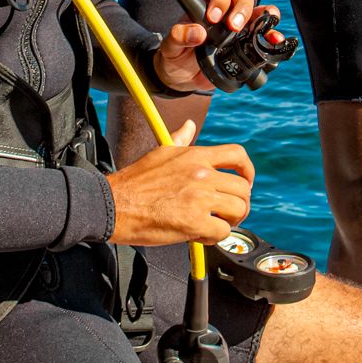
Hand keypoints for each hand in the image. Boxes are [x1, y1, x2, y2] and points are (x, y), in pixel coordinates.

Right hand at [105, 119, 254, 245]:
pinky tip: (200, 235)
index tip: (246, 182)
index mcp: (195, 156)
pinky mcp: (194, 222)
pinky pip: (222, 232)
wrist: (113, 205)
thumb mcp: (160, 152)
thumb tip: (189, 125)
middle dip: (241, 203)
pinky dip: (214, 237)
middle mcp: (201, 174)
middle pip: (243, 188)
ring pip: (238, 210)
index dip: (248, 170)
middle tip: (229, 213)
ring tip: (215, 224)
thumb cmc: (134, 182)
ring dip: (230, 221)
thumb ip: (181, 140)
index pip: (237, 155)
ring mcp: (199, 198)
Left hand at [151, 0, 282, 92]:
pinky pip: (265, 36)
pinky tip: (274, 41)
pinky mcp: (247, 45)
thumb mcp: (169, 47)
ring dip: (265, 17)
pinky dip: (273, 36)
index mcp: (206, 5)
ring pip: (259, 12)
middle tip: (233, 28)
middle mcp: (226, 12)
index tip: (213, 18)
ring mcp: (240, 28)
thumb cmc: (175, 55)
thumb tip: (197, 32)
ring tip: (263, 30)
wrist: (182, 77)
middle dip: (242, 10)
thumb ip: (178, 36)